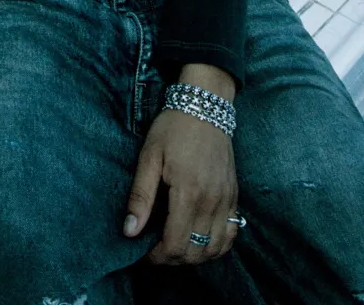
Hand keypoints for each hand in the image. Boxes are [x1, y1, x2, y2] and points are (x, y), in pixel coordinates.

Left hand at [123, 107, 238, 264]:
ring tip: (175, 245)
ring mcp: (227, 200)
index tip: (142, 250)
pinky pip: (231, 234)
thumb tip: (129, 231)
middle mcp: (212, 201)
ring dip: (194, 256)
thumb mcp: (149, 156)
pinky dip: (216, 245)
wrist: (205, 105)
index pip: (175, 245)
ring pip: (215, 249)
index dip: (156, 256)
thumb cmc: (173, 128)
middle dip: (172, 258)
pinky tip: (200, 238)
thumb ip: (140, 196)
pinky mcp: (234, 196)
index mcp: (189, 193)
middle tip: (155, 248)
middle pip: (195, 252)